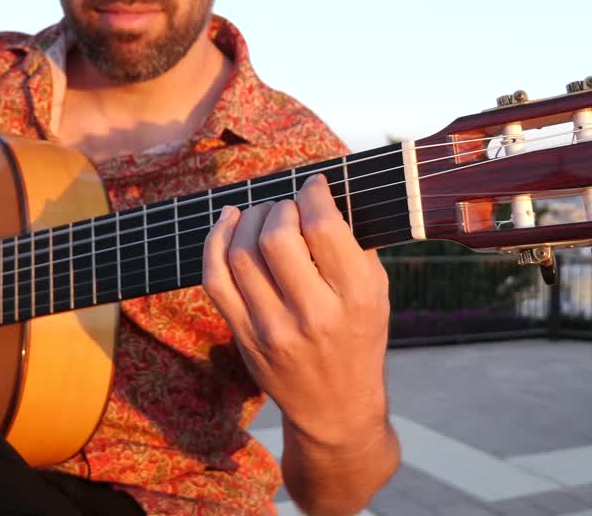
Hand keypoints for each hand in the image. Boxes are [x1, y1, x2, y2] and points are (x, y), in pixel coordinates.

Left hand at [202, 173, 391, 446]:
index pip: (323, 226)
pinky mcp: (244, 337)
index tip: (312, 186)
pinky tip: (229, 222)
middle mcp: (314, 314)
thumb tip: (319, 190)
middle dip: (279, 207)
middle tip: (287, 207)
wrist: (335, 406)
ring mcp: (273, 329)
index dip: (312, 193)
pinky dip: (216, 241)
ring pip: (241, 253)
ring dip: (250, 219)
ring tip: (263, 214)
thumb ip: (353, 244)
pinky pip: (215, 278)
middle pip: (277, 237)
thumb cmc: (358, 337)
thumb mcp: (376, 292)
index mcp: (356, 297)